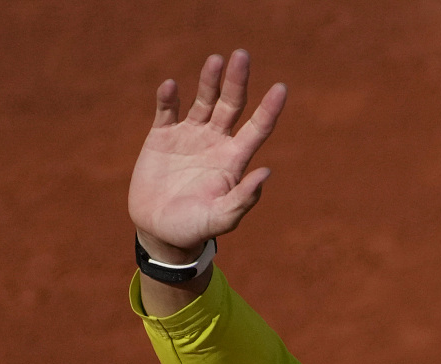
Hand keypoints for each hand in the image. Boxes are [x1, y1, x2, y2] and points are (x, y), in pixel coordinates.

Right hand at [128, 50, 287, 260]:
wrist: (159, 231)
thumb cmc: (195, 228)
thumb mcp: (221, 218)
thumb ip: (243, 199)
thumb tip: (267, 173)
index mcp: (234, 159)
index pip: (257, 128)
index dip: (269, 109)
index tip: (281, 88)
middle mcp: (215, 141)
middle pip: (231, 104)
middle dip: (237, 81)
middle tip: (242, 56)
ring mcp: (189, 135)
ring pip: (203, 100)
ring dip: (209, 80)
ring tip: (216, 61)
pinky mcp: (162, 136)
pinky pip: (167, 110)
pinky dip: (168, 98)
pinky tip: (170, 86)